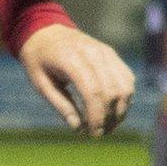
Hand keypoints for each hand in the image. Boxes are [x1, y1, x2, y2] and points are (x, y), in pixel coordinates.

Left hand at [19, 24, 135, 136]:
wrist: (45, 31)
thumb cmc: (39, 60)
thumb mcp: (40, 83)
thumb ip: (60, 105)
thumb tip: (79, 128)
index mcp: (70, 59)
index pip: (93, 91)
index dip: (97, 116)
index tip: (94, 134)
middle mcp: (93, 53)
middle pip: (112, 91)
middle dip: (109, 117)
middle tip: (99, 133)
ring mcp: (105, 52)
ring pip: (124, 86)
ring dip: (121, 109)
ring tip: (108, 125)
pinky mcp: (111, 54)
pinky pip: (127, 78)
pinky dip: (124, 97)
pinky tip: (113, 109)